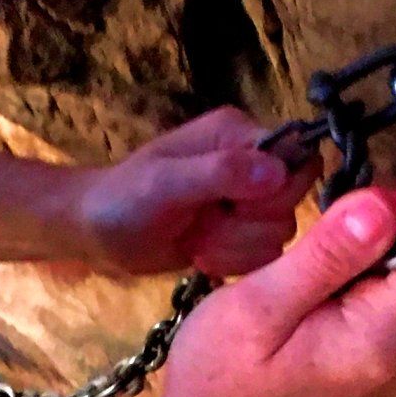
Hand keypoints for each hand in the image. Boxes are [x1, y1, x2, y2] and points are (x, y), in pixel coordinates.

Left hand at [70, 109, 315, 279]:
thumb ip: (220, 173)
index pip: (299, 159)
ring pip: (279, 233)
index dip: (278, 191)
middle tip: (206, 224)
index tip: (237, 206)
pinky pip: (264, 255)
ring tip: (196, 240)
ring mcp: (246, 200)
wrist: (96, 233)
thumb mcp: (166, 183)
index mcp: (238, 134)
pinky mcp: (240, 232)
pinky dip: (232, 262)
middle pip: (293, 201)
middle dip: (248, 224)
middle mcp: (251, 163)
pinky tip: (200, 254)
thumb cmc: (123, 200)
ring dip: (235, 247)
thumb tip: (277, 171)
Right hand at [145, 186, 395, 396]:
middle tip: (315, 257)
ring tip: (312, 283)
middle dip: (385, 238)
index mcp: (384, 338)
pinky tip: (323, 301)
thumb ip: (328, 255)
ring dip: (374, 260)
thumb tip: (387, 207)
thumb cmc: (223, 371)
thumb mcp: (261, 303)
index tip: (348, 218)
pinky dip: (371, 284)